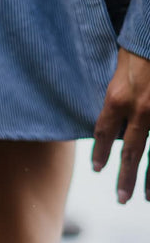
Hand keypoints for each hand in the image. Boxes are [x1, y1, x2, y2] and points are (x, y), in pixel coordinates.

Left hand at [92, 47, 149, 202]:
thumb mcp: (120, 66)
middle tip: (120, 198)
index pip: (104, 133)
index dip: (100, 153)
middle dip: (125, 177)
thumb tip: (112, 119)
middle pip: (131, 152)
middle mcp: (141, 109)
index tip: (97, 169)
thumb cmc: (138, 44)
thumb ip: (116, 95)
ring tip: (147, 197)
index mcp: (118, 98)